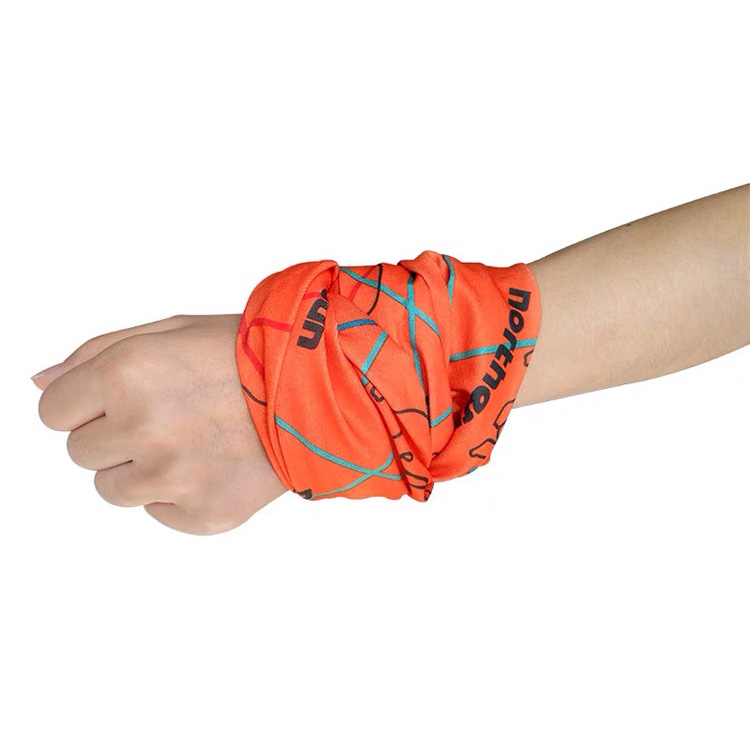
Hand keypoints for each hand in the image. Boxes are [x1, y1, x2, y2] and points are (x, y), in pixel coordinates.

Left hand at [34, 314, 286, 534]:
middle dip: (113, 434)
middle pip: (80, 453)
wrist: (321, 391)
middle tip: (167, 414)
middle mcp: (144, 430)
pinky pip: (158, 511)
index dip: (83, 404)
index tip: (115, 399)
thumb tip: (41, 381)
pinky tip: (213, 462)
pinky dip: (178, 492)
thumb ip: (96, 352)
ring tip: (191, 439)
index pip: (52, 412)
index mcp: (127, 374)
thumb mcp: (172, 329)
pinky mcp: (202, 515)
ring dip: (140, 467)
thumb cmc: (249, 355)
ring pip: (112, 489)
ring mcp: (174, 479)